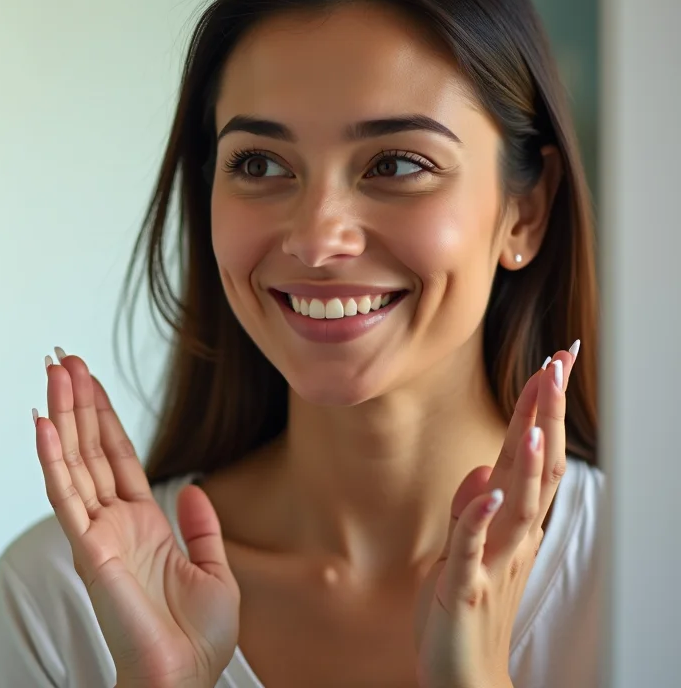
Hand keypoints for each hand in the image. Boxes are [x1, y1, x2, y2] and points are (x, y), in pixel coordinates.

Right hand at [33, 349, 238, 687]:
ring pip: (74, 462)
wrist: (184, 677)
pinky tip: (44, 426)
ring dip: (62, 417)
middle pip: (89, 449)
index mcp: (143, 524)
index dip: (103, 416)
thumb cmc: (196, 641)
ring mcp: (97, 533)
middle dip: (76, 403)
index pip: (117, 457)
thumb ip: (202, 528)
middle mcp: (113, 523)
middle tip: (61, 358)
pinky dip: (53, 460)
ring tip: (52, 373)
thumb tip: (196, 488)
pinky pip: (66, 497)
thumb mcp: (215, 573)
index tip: (88, 379)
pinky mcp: (88, 549)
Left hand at [413, 341, 580, 687]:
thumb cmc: (460, 610)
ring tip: (533, 423)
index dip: (542, 410)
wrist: (461, 675)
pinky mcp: (463, 587)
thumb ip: (473, 507)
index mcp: (509, 522)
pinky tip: (485, 490)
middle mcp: (510, 537)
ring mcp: (491, 561)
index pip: (533, 456)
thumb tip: (482, 470)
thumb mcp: (461, 548)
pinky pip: (472, 549)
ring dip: (524, 464)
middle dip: (546, 416)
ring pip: (517, 506)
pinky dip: (478, 518)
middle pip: (538, 469)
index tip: (555, 361)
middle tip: (559, 364)